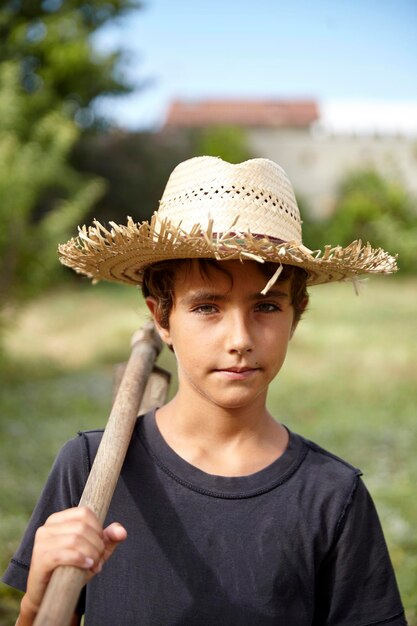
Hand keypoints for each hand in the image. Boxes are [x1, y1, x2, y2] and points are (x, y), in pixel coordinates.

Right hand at [20, 507, 126, 622]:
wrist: (47, 595)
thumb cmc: (71, 569)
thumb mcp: (93, 551)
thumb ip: (108, 539)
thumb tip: (122, 531)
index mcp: (58, 519)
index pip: (85, 512)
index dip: (98, 529)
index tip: (100, 544)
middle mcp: (47, 527)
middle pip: (82, 527)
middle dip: (97, 545)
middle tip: (98, 560)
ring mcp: (41, 542)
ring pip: (75, 539)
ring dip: (91, 554)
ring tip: (93, 565)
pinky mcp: (40, 558)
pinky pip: (63, 554)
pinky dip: (80, 560)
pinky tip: (87, 566)